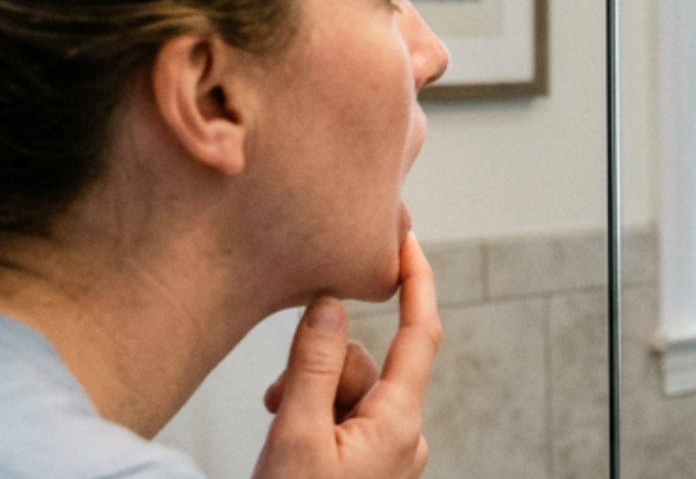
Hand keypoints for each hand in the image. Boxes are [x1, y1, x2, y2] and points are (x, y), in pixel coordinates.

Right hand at [253, 234, 442, 478]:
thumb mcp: (296, 435)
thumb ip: (313, 368)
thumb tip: (330, 305)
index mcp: (398, 424)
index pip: (420, 334)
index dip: (417, 281)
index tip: (406, 240)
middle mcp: (403, 436)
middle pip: (364, 365)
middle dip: (317, 368)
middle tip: (275, 400)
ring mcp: (387, 454)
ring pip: (348, 392)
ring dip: (308, 397)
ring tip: (276, 428)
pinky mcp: (368, 467)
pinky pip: (343, 420)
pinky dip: (312, 418)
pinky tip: (285, 443)